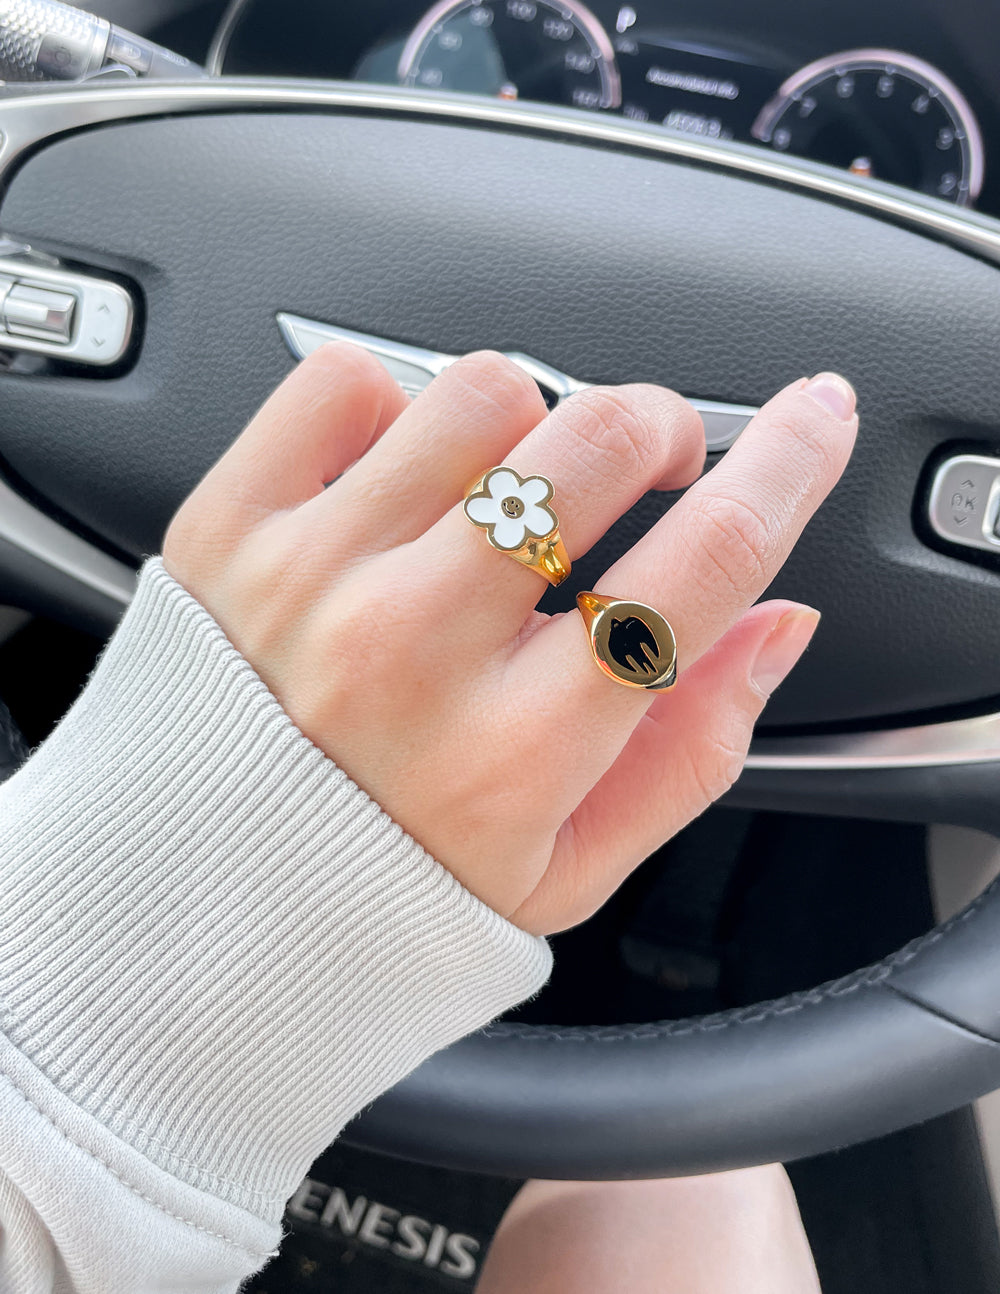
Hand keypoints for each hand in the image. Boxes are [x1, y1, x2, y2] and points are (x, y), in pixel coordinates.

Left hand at [163, 346, 856, 933]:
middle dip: (658, 430)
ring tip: (508, 483)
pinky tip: (402, 473)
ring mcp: (310, 579)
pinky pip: (342, 382)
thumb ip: (685, 753)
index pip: (692, 574)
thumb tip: (775, 625)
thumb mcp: (561, 873)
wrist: (183, 905)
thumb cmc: (374, 898)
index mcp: (510, 754)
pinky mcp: (228, 530)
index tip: (811, 420)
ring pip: (480, 392)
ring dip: (531, 418)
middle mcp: (409, 654)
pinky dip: (396, 401)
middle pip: (593, 447)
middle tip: (645, 464)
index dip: (783, 471)